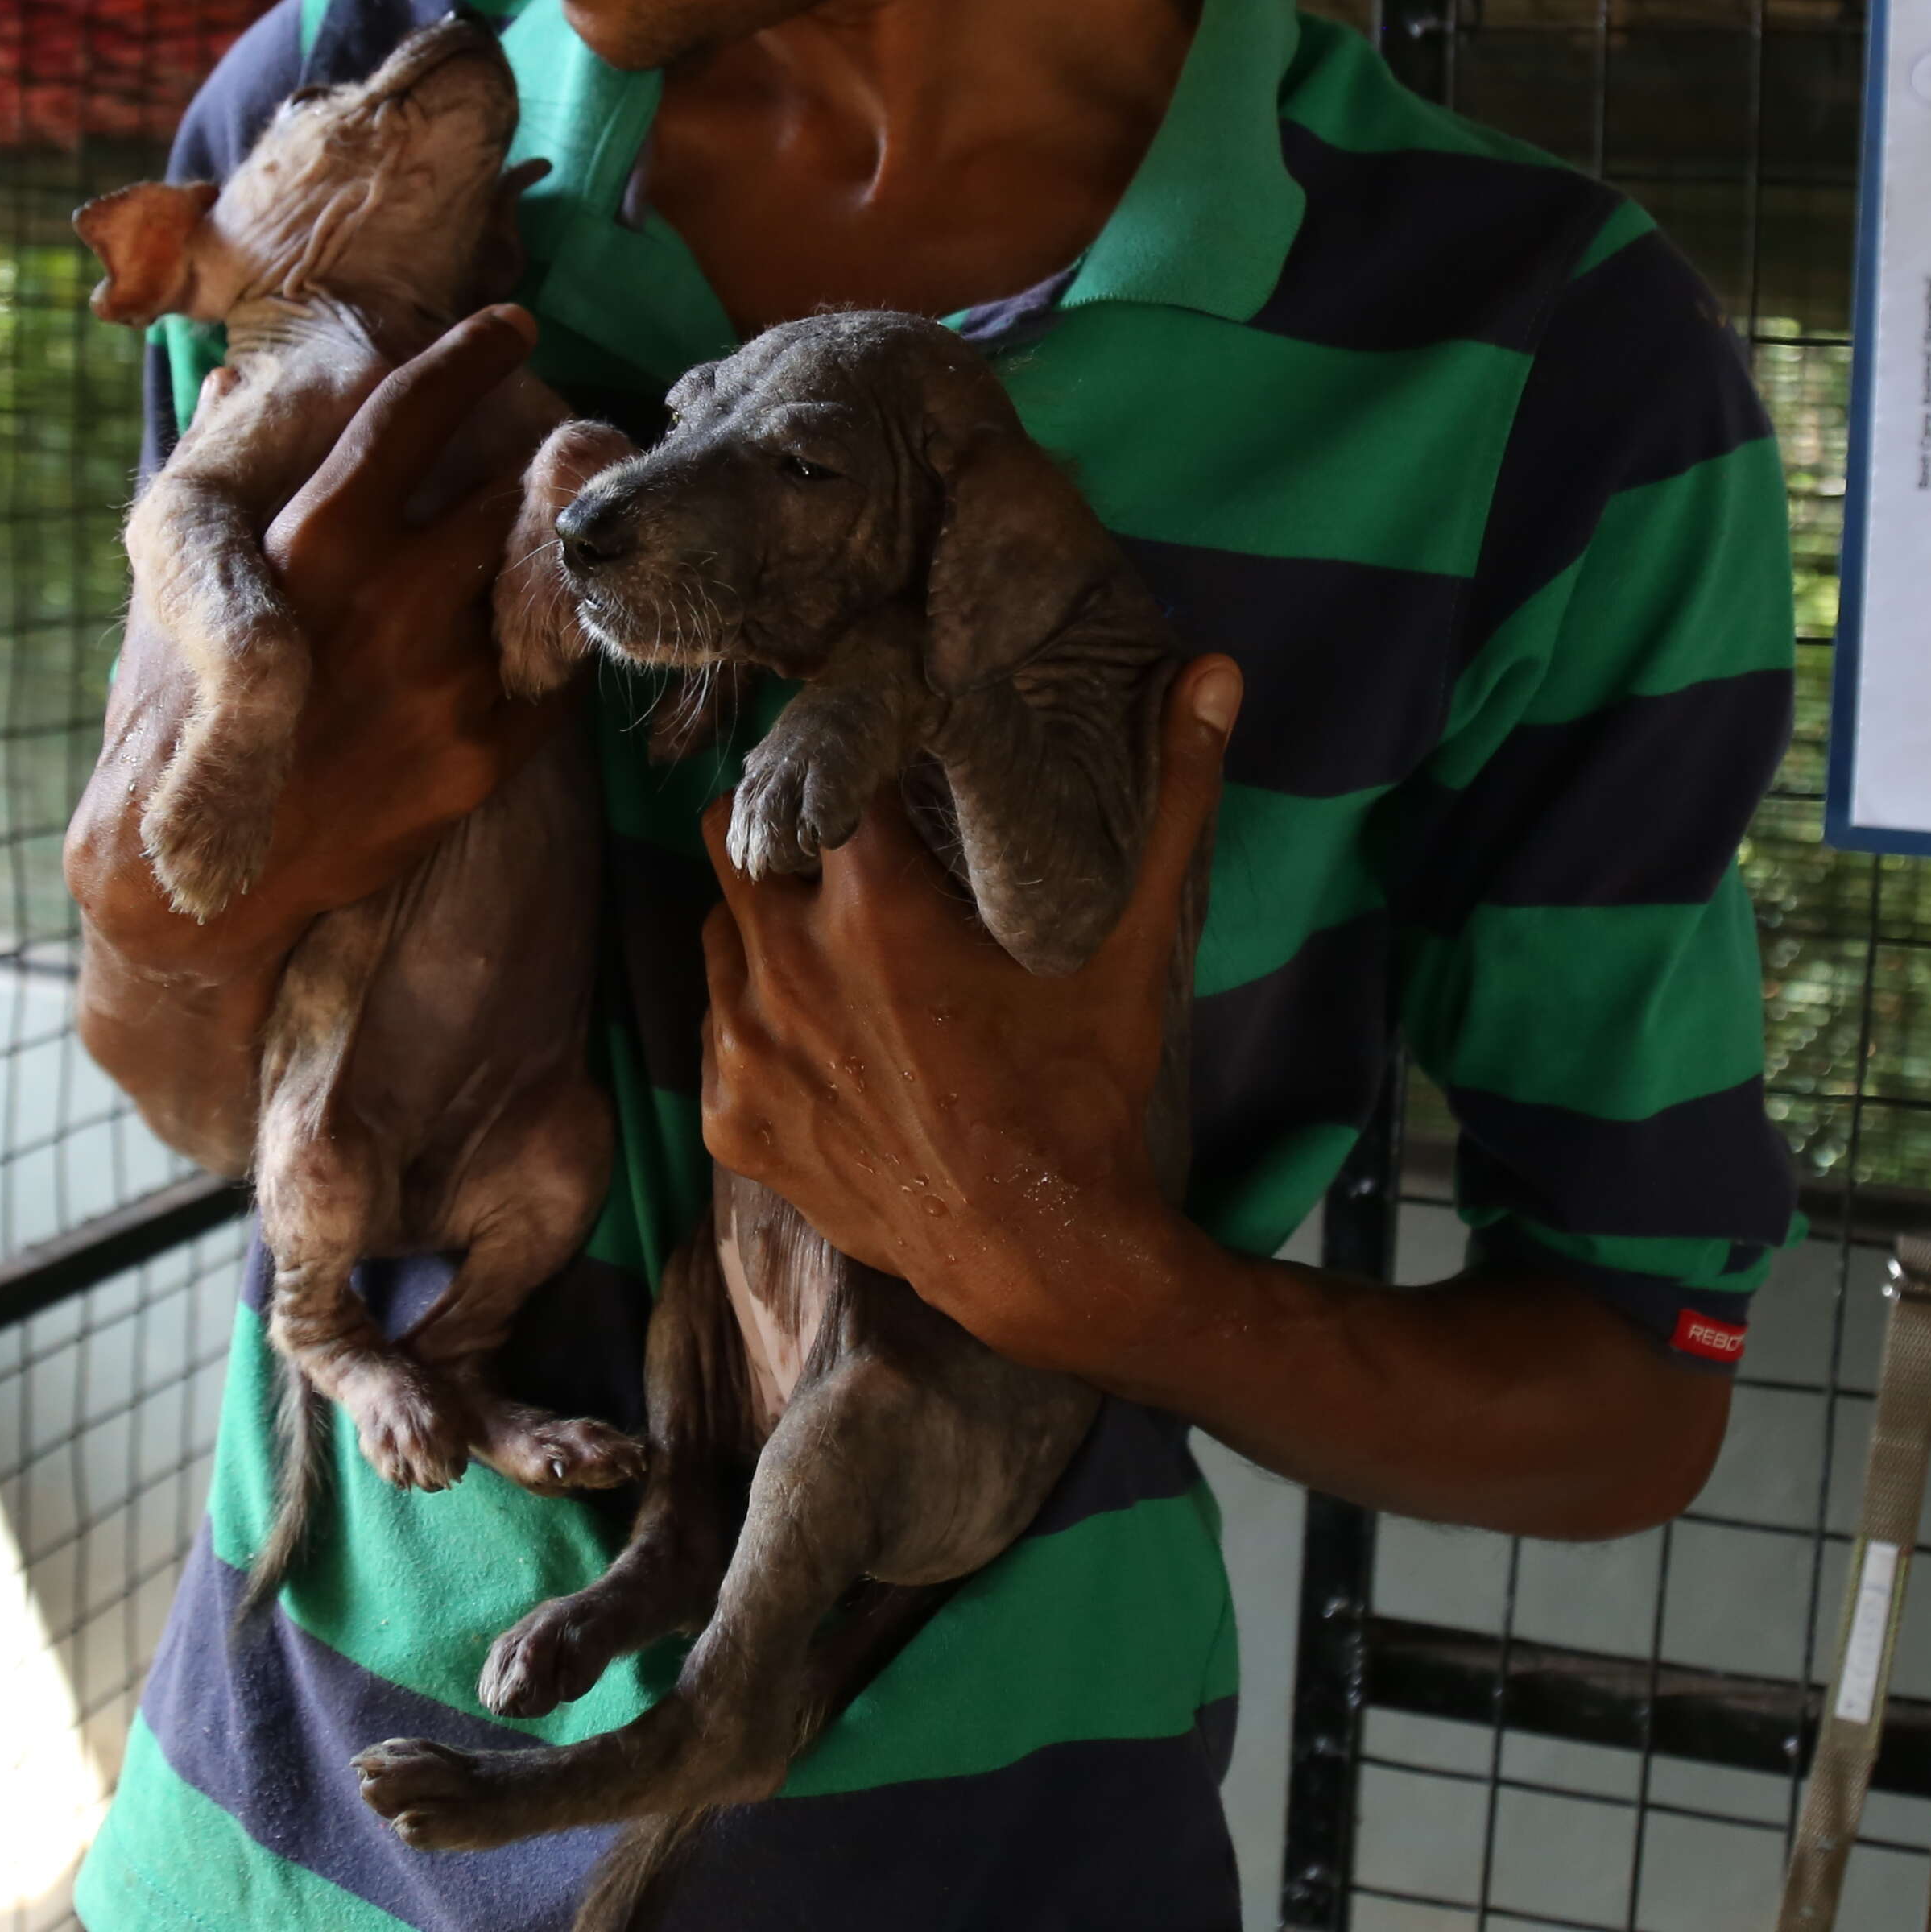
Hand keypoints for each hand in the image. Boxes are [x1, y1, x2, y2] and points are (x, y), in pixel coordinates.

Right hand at [70, 307, 572, 1141]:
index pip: (412, 415)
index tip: (512, 325)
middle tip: (569, 442)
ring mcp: (443, 681)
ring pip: (541, 576)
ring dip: (556, 546)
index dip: (470, 358)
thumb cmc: (179, 713)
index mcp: (312, 543)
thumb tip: (236, 376)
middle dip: (545, 460)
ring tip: (572, 526)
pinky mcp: (479, 756)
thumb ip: (221, 474)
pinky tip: (546, 627)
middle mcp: (388, 600)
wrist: (196, 870)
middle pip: (508, 489)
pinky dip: (552, 642)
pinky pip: (550, 674)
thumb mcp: (180, 583)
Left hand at [696, 653, 1239, 1368]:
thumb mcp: (1128, 947)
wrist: (1037, 1260)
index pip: (814, 766)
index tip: (867, 749)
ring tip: (830, 937)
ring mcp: (745, 1046)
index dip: (836, 748)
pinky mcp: (730, 1118)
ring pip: (717, 929)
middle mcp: (785, 962)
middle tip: (835, 838)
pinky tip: (823, 1033)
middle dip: (778, 824)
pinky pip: (717, 1031)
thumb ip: (1170, 800)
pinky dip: (757, 1019)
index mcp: (872, 903)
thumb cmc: (1083, 1093)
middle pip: (734, 831)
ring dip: (761, 919)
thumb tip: (1213, 671)